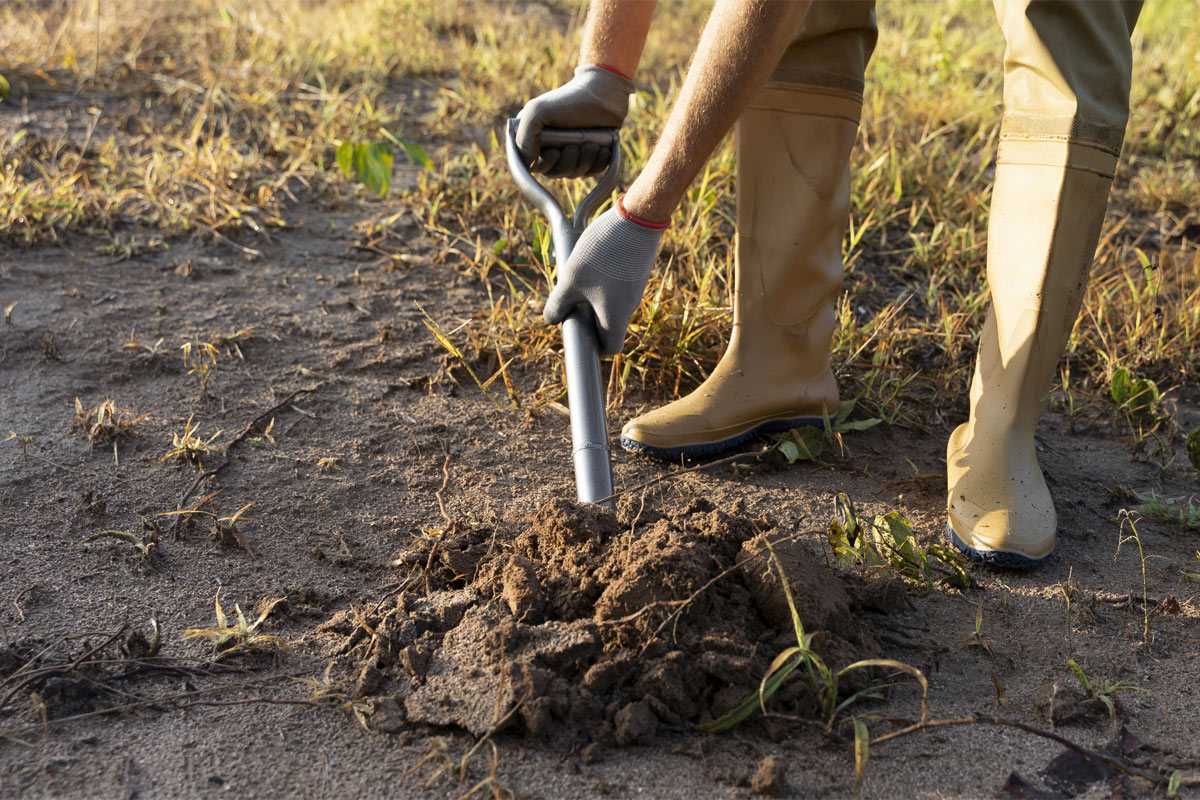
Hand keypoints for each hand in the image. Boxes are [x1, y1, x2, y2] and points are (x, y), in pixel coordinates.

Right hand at [516, 65, 632, 177]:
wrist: (603, 93)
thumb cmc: (569, 100)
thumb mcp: (537, 111)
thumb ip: (524, 138)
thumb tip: (528, 164)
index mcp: (534, 138)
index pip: (534, 167)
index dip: (546, 164)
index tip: (555, 152)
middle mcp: (551, 147)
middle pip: (555, 172)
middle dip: (568, 162)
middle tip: (576, 145)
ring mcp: (571, 152)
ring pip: (574, 173)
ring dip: (585, 160)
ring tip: (592, 142)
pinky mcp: (590, 156)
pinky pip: (593, 171)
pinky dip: (598, 162)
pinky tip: (602, 147)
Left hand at [543, 202, 665, 354]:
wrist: (637, 218)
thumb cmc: (602, 253)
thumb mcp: (571, 279)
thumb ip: (559, 303)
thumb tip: (551, 319)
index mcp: (616, 316)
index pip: (611, 347)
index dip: (595, 347)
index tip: (579, 335)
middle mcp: (630, 306)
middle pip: (609, 324)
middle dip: (589, 318)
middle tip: (571, 302)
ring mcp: (635, 288)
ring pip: (612, 303)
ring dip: (594, 297)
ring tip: (579, 275)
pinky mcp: (637, 271)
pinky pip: (618, 286)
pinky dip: (604, 281)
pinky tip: (593, 260)